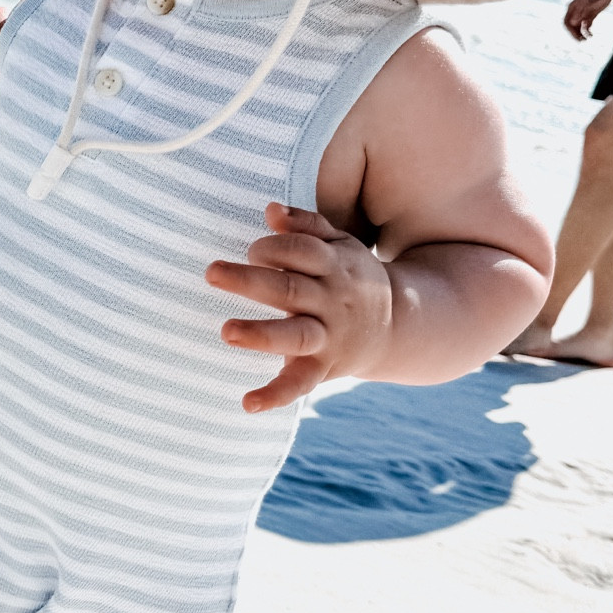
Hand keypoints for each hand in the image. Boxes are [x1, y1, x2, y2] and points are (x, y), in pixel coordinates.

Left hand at [205, 203, 393, 413]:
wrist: (400, 327)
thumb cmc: (351, 278)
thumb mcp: (340, 245)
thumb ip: (306, 226)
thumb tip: (271, 209)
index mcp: (333, 266)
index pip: (300, 251)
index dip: (273, 247)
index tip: (253, 250)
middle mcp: (330, 301)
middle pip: (289, 288)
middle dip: (250, 280)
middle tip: (212, 272)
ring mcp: (328, 336)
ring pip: (295, 335)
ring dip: (261, 334)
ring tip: (227, 331)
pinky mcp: (324, 368)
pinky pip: (300, 383)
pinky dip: (276, 394)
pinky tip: (247, 403)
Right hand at [563, 0, 612, 40]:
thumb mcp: (592, 1)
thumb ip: (583, 10)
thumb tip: (573, 22)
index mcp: (573, 6)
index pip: (567, 22)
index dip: (570, 30)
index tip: (577, 37)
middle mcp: (577, 10)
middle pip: (571, 26)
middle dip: (575, 34)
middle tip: (581, 41)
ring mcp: (584, 12)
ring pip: (578, 27)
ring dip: (580, 34)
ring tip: (586, 39)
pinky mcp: (591, 14)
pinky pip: (586, 25)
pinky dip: (587, 31)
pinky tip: (591, 35)